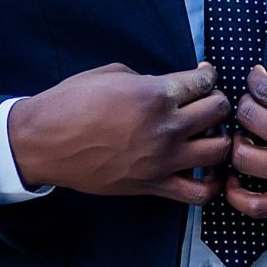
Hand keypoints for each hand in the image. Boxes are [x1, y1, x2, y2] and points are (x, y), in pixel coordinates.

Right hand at [8, 62, 230, 204]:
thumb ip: (149, 79)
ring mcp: (163, 160)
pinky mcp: (153, 186)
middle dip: (218, 101)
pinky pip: (198, 193)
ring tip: (209, 133)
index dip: (208, 75)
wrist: (46, 141)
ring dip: (220, 137)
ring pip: (219, 150)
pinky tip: (204, 169)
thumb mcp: (114, 73)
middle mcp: (166, 127)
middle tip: (207, 101)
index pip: (204, 83)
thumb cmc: (74, 100)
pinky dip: (211, 182)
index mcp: (156, 93)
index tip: (204, 75)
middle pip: (218, 111)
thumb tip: (169, 87)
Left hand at [226, 67, 266, 218]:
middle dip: (247, 103)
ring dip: (238, 141)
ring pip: (242, 159)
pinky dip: (237, 195)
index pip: (263, 90)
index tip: (257, 77)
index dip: (255, 78)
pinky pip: (257, 207)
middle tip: (256, 101)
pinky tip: (238, 178)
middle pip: (248, 118)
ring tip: (248, 135)